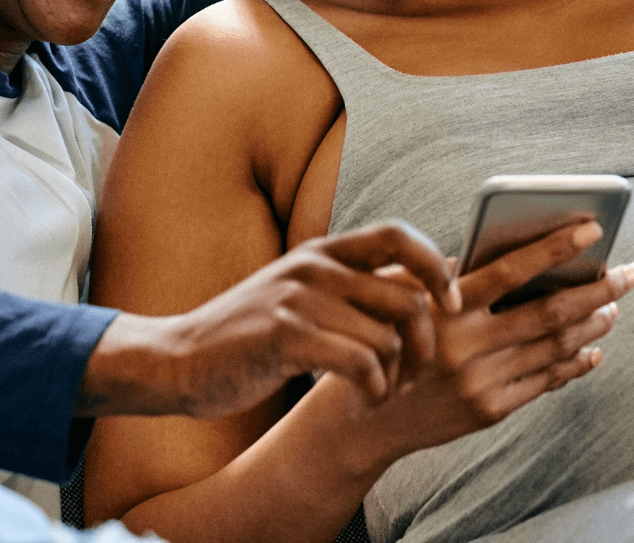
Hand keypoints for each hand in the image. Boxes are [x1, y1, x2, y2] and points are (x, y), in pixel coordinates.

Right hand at [78, 220, 459, 418]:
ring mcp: (298, 299)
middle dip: (426, 344)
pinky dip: (375, 390)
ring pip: (388, 338)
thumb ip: (352, 286)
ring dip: (397, 377)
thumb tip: (425, 284)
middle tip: (416, 373)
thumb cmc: (251, 334)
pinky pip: (360, 363)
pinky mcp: (285, 336)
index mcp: (322, 251)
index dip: (436, 265)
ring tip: (383, 392)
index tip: (452, 302)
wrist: (181, 357)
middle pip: (407, 297)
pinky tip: (364, 399)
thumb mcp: (301, 294)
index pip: (399, 235)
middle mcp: (314, 267)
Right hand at [339, 220, 633, 465]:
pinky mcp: (491, 410)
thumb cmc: (386, 341)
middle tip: (629, 272)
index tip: (591, 229)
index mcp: (444, 306)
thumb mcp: (405, 298)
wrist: (365, 416)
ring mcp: (481, 381)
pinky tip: (592, 348)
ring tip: (613, 305)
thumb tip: (503, 252)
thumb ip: (449, 276)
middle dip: (598, 289)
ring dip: (593, 324)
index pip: (511, 270)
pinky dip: (575, 362)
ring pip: (554, 346)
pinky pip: (546, 382)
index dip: (554, 248)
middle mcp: (466, 344)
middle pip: (549, 312)